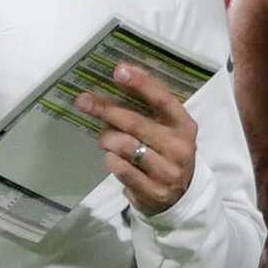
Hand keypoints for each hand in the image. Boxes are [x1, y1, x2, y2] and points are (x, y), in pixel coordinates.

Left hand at [76, 63, 198, 215]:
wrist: (181, 196)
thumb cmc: (167, 152)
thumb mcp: (167, 129)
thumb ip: (147, 110)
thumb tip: (117, 81)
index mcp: (184, 125)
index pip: (162, 99)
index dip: (141, 83)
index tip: (119, 70)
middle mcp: (179, 146)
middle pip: (136, 123)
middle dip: (107, 109)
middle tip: (84, 101)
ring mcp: (167, 171)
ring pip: (126, 146)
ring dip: (108, 138)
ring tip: (104, 138)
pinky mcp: (153, 191)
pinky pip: (121, 169)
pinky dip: (110, 159)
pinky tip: (111, 156)